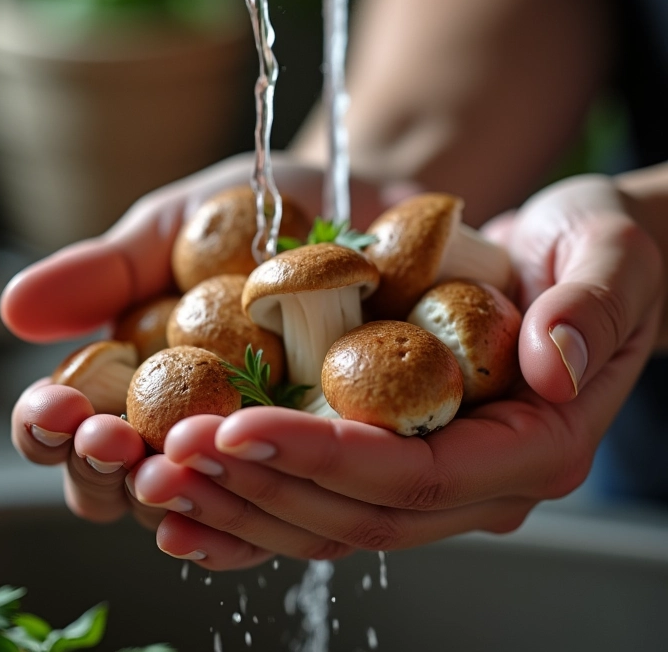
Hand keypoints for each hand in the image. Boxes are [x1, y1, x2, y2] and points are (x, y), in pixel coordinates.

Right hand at [3, 153, 399, 532]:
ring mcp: (257, 454)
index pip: (72, 431)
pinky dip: (259, 517)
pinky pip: (288, 514)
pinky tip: (241, 501)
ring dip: (177, 497)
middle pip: (124, 487)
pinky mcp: (328, 465)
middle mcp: (188, 431)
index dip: (49, 430)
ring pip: (202, 510)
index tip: (54, 406)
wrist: (369, 209)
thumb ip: (108, 272)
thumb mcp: (179, 229)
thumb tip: (14, 309)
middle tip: (108, 441)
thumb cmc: (264, 215)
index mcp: (136, 383)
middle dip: (105, 472)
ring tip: (165, 466)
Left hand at [130, 173, 662, 569]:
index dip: (323, 458)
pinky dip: (251, 496)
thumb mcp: (609, 254)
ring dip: (238, 499)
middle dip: (258, 486)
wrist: (570, 258)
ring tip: (156, 472)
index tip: (237, 426)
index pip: (415, 476)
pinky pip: (317, 494)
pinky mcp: (395, 455)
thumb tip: (553, 364)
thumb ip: (592, 305)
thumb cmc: (594, 249)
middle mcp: (477, 481)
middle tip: (169, 454)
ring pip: (325, 518)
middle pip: (356, 514)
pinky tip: (189, 491)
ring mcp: (433, 475)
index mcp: (531, 446)